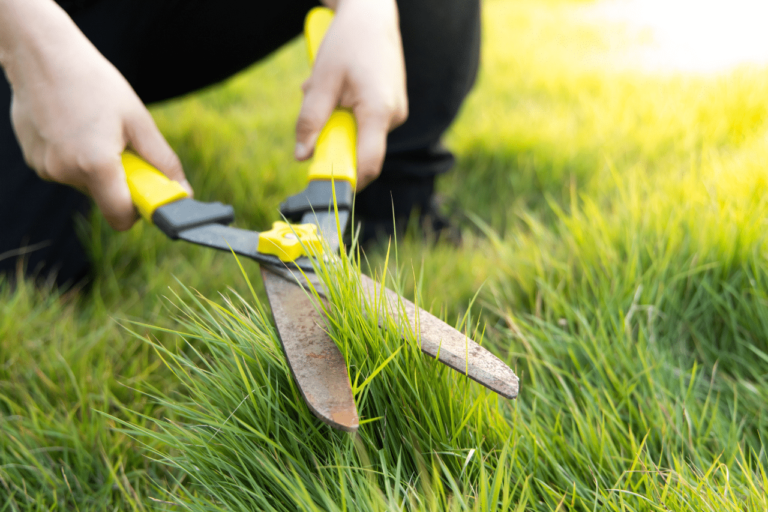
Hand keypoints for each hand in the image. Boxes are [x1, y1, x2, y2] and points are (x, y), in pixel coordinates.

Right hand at [0, 0, 190, 230]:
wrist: (42, 53)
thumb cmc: (95, 83)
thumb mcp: (138, 121)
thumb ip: (163, 161)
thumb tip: (183, 191)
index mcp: (95, 165)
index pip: (121, 217)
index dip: (138, 211)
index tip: (147, 194)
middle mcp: (66, 172)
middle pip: (104, 198)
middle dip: (119, 180)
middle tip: (122, 145)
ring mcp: (45, 166)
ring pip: (85, 183)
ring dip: (97, 166)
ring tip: (95, 128)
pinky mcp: (33, 158)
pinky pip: (65, 169)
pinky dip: (76, 156)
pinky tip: (74, 126)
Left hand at [294, 0, 407, 190]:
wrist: (372, 13)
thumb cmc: (348, 42)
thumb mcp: (321, 81)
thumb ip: (310, 121)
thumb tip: (301, 155)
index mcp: (379, 112)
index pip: (368, 164)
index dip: (347, 180)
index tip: (325, 182)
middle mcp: (394, 117)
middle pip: (360, 151)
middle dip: (333, 139)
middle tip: (317, 109)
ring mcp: (396, 112)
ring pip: (360, 135)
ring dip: (338, 121)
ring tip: (329, 88)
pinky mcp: (392, 106)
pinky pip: (366, 122)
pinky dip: (348, 112)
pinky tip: (341, 87)